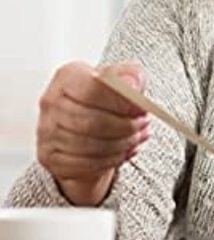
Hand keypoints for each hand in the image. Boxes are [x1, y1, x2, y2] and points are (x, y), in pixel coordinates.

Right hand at [36, 61, 150, 205]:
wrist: (89, 119)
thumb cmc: (105, 96)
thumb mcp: (124, 78)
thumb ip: (132, 77)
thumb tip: (133, 86)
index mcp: (68, 76)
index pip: (92, 90)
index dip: (120, 103)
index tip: (140, 108)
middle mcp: (52, 102)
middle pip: (91, 121)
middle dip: (125, 127)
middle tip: (142, 125)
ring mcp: (46, 130)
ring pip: (89, 145)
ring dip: (120, 144)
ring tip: (135, 137)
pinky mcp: (49, 155)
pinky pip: (83, 163)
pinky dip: (110, 160)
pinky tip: (122, 151)